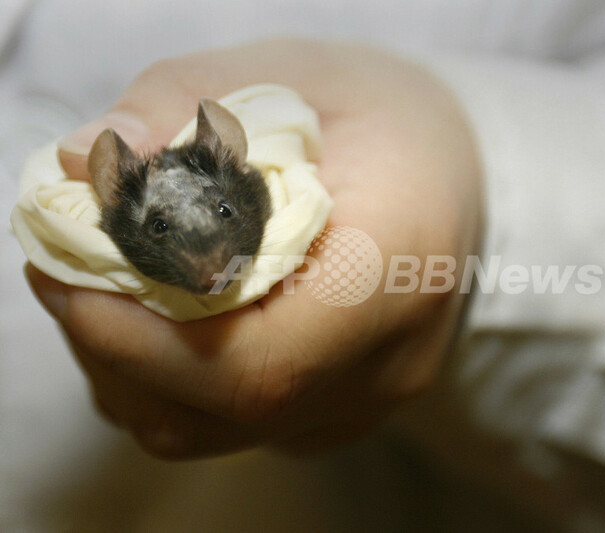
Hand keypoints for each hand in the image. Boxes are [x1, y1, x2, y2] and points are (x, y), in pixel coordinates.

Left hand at [27, 39, 481, 458]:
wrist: (463, 175)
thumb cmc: (383, 115)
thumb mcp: (290, 74)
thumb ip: (182, 105)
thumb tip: (74, 167)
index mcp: (397, 263)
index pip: (255, 361)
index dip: (137, 338)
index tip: (65, 272)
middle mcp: (390, 358)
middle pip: (218, 409)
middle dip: (112, 346)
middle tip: (68, 266)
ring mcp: (368, 398)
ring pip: (211, 431)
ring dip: (131, 368)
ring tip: (110, 287)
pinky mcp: (344, 411)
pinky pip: (233, 425)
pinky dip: (172, 381)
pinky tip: (167, 317)